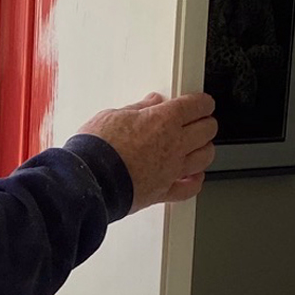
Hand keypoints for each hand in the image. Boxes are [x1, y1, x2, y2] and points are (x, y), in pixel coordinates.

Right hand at [81, 91, 217, 211]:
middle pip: (207, 130)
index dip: (203, 102)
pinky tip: (193, 176)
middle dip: (206, 122)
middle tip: (200, 120)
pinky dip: (195, 181)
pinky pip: (189, 189)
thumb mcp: (113, 115)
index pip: (197, 105)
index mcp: (164, 120)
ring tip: (198, 145)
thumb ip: (137, 109)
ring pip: (205, 157)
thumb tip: (150, 103)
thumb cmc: (96, 148)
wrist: (87, 180)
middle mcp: (174, 145)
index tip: (201, 102)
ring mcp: (171, 170)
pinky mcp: (162, 192)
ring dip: (204, 149)